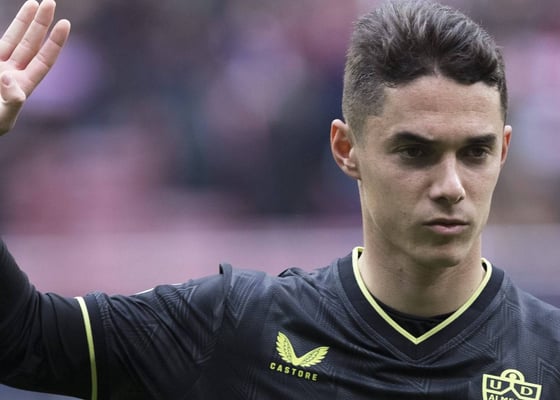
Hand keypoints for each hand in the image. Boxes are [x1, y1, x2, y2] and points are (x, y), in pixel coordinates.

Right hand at [0, 0, 70, 134]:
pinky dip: (4, 31)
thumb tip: (9, 78)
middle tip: (51, 3)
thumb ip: (11, 103)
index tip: (64, 23)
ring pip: (12, 39)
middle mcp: (12, 73)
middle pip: (31, 44)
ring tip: (34, 3)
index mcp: (23, 86)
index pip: (44, 59)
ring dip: (22, 21)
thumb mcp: (2, 119)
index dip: (55, 42)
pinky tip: (17, 20)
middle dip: (40, 24)